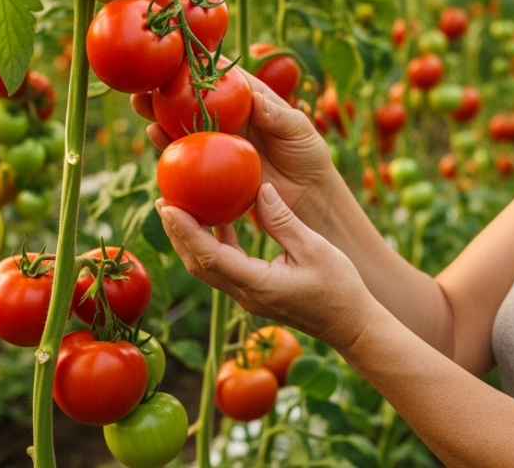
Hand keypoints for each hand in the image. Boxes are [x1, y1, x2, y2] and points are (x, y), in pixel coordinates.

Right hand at [132, 71, 337, 222]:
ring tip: (139, 102)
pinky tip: (153, 135)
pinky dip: (169, 144)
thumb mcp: (299, 129)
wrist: (307, 196)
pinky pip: (187, 153)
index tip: (176, 51)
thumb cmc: (308, 155)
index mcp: (250, 98)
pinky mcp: (213, 167)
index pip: (222, 75)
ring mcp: (218, 141)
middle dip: (168, 85)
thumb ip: (278, 115)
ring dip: (159, 112)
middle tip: (145, 77)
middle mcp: (229, 116)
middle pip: (193, 96)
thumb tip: (255, 100)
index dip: (199, 62)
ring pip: (182, 122)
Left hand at [157, 182, 374, 352]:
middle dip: (177, 233)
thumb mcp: (315, 249)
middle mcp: (246, 294)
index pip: (211, 257)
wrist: (351, 326)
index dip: (185, 231)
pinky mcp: (254, 293)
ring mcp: (248, 296)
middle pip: (198, 264)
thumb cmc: (339, 289)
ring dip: (190, 239)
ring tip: (179, 208)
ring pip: (207, 267)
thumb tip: (260, 188)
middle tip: (163, 200)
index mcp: (258, 285)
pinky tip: (217, 221)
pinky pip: (224, 267)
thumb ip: (283, 220)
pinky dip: (213, 244)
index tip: (167, 206)